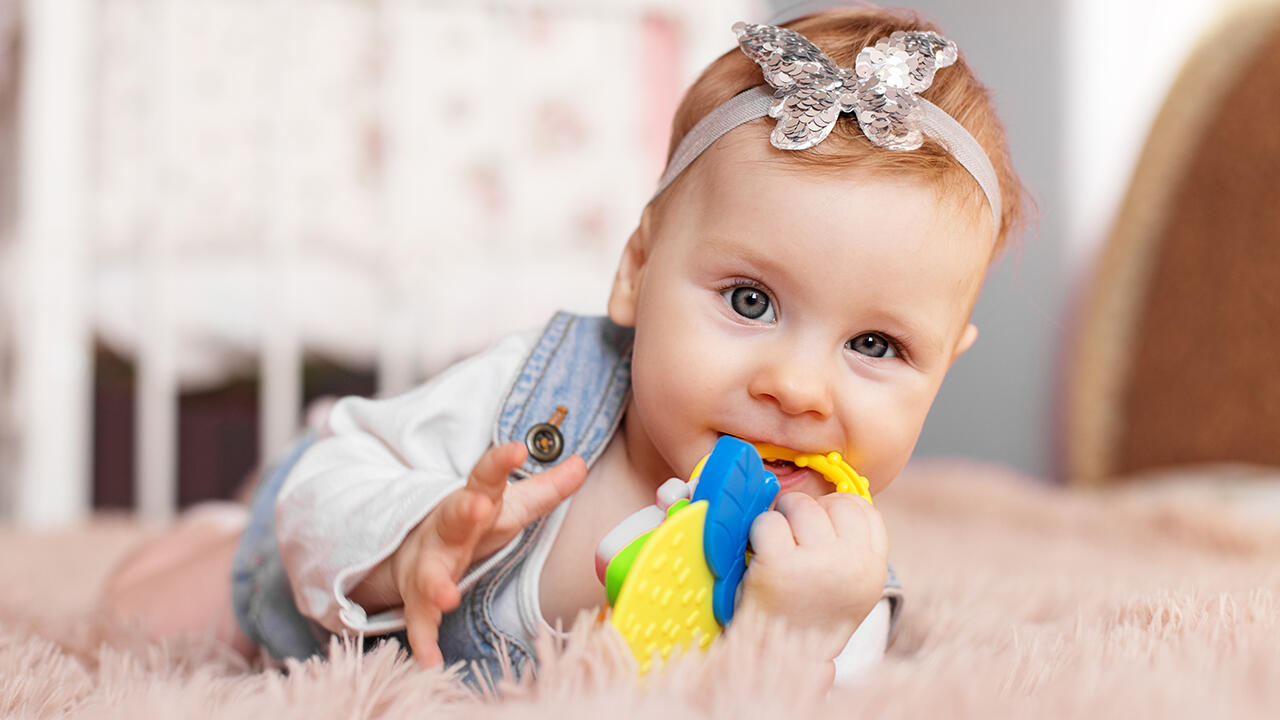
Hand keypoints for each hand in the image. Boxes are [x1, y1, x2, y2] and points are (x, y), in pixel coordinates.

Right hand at [389, 442, 586, 667]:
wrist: (414, 547)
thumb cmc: (475, 524)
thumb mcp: (510, 505)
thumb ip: (546, 488)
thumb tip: (581, 463)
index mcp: (475, 502)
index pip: (486, 477)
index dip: (499, 462)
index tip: (516, 448)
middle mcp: (448, 529)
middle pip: (454, 517)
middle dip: (464, 511)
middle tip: (475, 505)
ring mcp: (429, 563)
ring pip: (429, 573)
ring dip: (436, 585)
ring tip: (446, 598)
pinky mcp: (418, 598)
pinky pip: (419, 621)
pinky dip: (423, 642)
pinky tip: (430, 662)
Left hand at [737, 491, 888, 660]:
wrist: (782, 661)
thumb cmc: (810, 616)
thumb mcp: (849, 587)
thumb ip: (852, 547)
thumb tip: (831, 499)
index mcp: (872, 570)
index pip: (864, 511)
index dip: (837, 510)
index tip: (820, 526)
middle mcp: (851, 564)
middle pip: (832, 504)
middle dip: (808, 512)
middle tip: (793, 539)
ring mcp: (817, 563)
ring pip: (799, 506)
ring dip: (782, 519)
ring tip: (777, 547)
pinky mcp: (780, 565)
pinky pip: (768, 521)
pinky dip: (758, 532)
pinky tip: (759, 554)